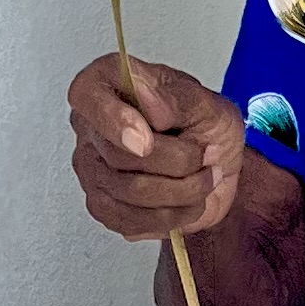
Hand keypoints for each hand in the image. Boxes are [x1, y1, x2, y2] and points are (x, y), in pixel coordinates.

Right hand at [67, 55, 244, 239]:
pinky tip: (189, 202)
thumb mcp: (206, 103)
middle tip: (205, 154)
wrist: (217, 165)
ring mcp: (92, 171)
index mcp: (106, 84)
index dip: (114, 120)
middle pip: (118, 156)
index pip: (87, 97)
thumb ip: (177, 99)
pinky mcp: (105, 208)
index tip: (147, 139)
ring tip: (206, 178)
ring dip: (183, 191)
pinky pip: (131, 221)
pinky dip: (172, 216)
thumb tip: (149, 100)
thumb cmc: (205, 125)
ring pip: (129, 193)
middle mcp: (91, 128)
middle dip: (176, 161)